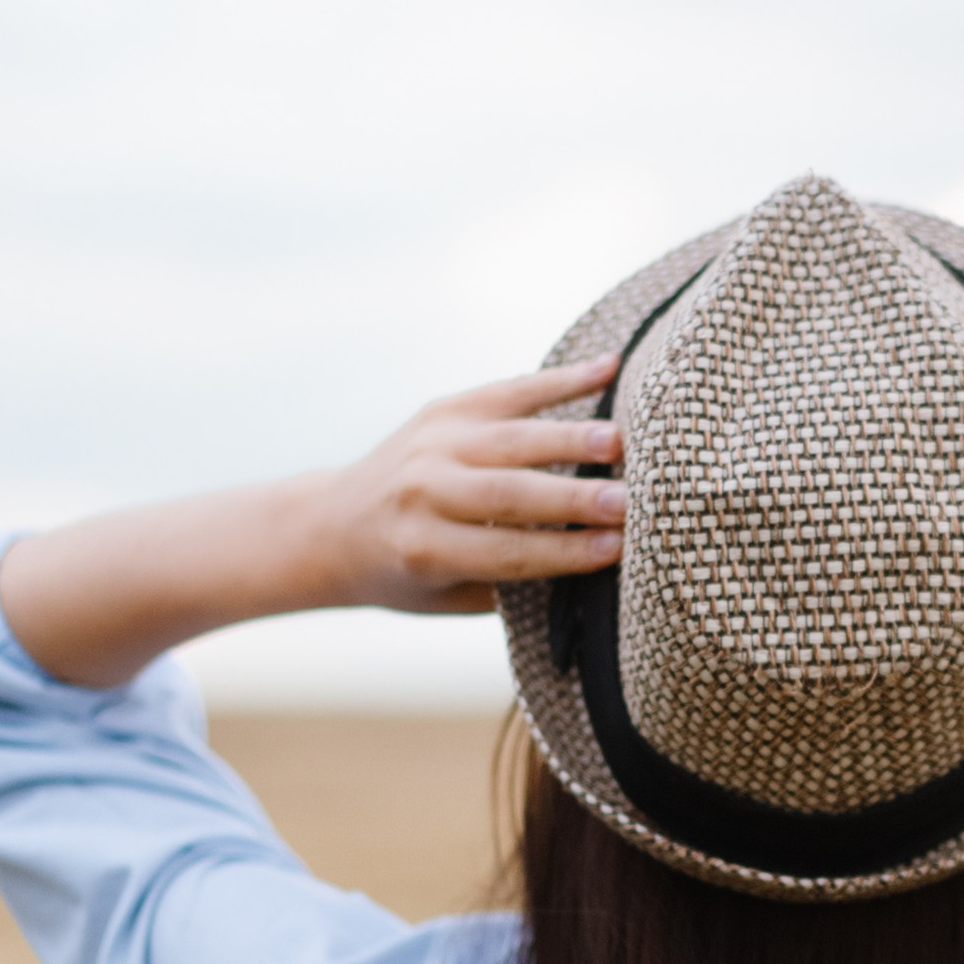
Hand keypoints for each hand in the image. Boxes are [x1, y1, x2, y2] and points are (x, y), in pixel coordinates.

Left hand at [321, 355, 626, 616]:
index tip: (618, 550)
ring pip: (513, 439)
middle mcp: (424, 492)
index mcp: (425, 549)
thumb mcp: (448, 595)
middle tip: (629, 501)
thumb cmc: (407, 574)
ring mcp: (433, 443)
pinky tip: (609, 369)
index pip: (509, 551)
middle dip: (575, 498)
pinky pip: (511, 389)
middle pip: (511, 493)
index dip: (566, 551)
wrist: (334, 525)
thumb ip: (509, 579)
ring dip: (571, 438)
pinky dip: (562, 379)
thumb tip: (593, 557)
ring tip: (621, 443)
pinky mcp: (444, 408)